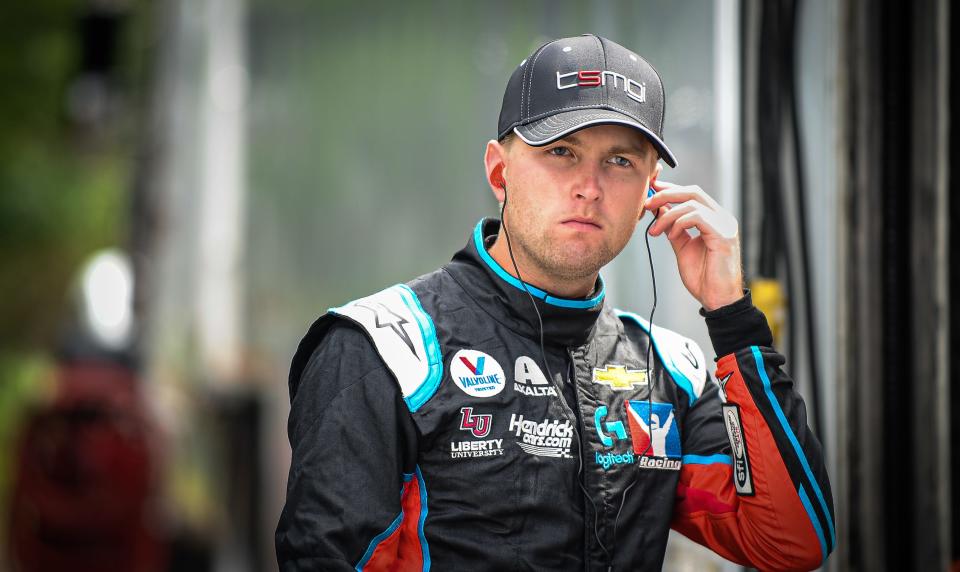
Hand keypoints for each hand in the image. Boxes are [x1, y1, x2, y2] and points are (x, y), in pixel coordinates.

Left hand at [644, 180, 743, 310]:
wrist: (717, 300)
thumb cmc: (703, 277)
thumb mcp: (682, 248)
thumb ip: (673, 229)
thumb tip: (659, 210)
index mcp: (714, 219)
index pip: (692, 194)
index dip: (671, 188)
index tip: (651, 190)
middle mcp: (722, 218)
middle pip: (693, 192)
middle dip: (666, 194)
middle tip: (647, 204)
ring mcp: (725, 225)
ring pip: (692, 203)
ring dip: (667, 215)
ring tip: (654, 230)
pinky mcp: (724, 235)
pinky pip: (697, 217)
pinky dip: (679, 223)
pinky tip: (670, 236)